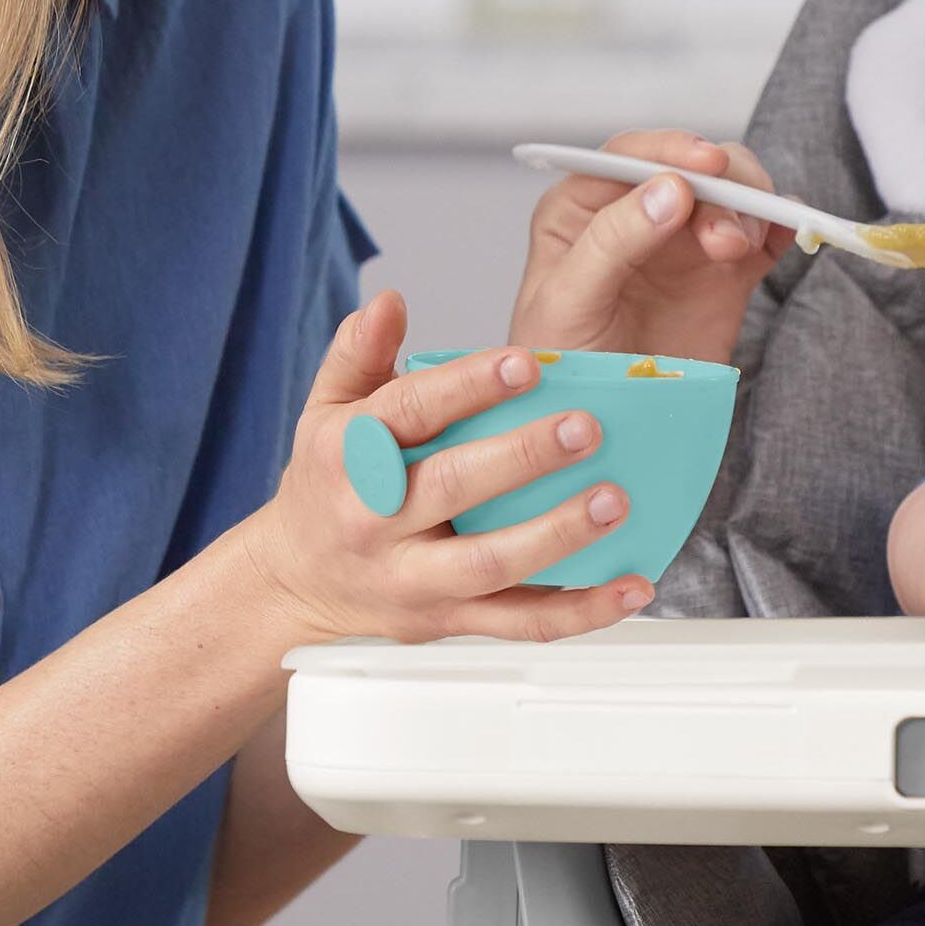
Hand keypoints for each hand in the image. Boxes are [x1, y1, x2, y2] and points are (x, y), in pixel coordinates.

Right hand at [242, 290, 652, 643]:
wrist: (293, 585)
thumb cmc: (327, 485)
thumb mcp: (327, 410)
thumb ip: (358, 352)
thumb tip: (391, 301)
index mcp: (350, 458)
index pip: (409, 414)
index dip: (468, 386)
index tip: (526, 363)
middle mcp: (376, 522)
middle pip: (453, 487)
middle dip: (523, 457)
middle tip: (587, 428)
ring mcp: (415, 579)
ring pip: (490, 564)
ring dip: (558, 535)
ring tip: (614, 500)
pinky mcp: (448, 622)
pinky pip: (520, 624)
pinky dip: (581, 611)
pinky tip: (631, 586)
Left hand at [507, 129, 794, 363]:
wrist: (599, 433)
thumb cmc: (559, 367)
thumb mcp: (568, 302)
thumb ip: (612, 241)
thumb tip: (672, 187)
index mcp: (582, 208)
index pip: (629, 157)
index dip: (670, 150)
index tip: (706, 163)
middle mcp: (637, 214)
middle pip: (691, 168)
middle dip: (717, 186)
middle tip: (727, 234)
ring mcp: (685, 243)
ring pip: (731, 193)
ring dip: (747, 208)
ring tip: (739, 249)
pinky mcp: (725, 276)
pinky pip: (763, 237)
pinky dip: (783, 227)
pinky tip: (788, 234)